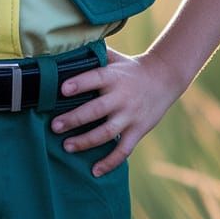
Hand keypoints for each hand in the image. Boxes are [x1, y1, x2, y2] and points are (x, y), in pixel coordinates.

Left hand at [50, 46, 183, 176]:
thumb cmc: (131, 68)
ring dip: (86, 141)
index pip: (95, 78)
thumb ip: (94, 54)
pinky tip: (95, 171)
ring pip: (107, 132)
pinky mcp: (138, 131)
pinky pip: (123, 150)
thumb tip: (67, 48)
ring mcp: (130, 116)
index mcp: (113, 76)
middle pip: (96, 109)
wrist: (164, 78)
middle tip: (55, 126)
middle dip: (74, 119)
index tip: (61, 89)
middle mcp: (121, 97)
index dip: (79, 83)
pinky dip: (110, 162)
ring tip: (67, 146)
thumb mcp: (115, 58)